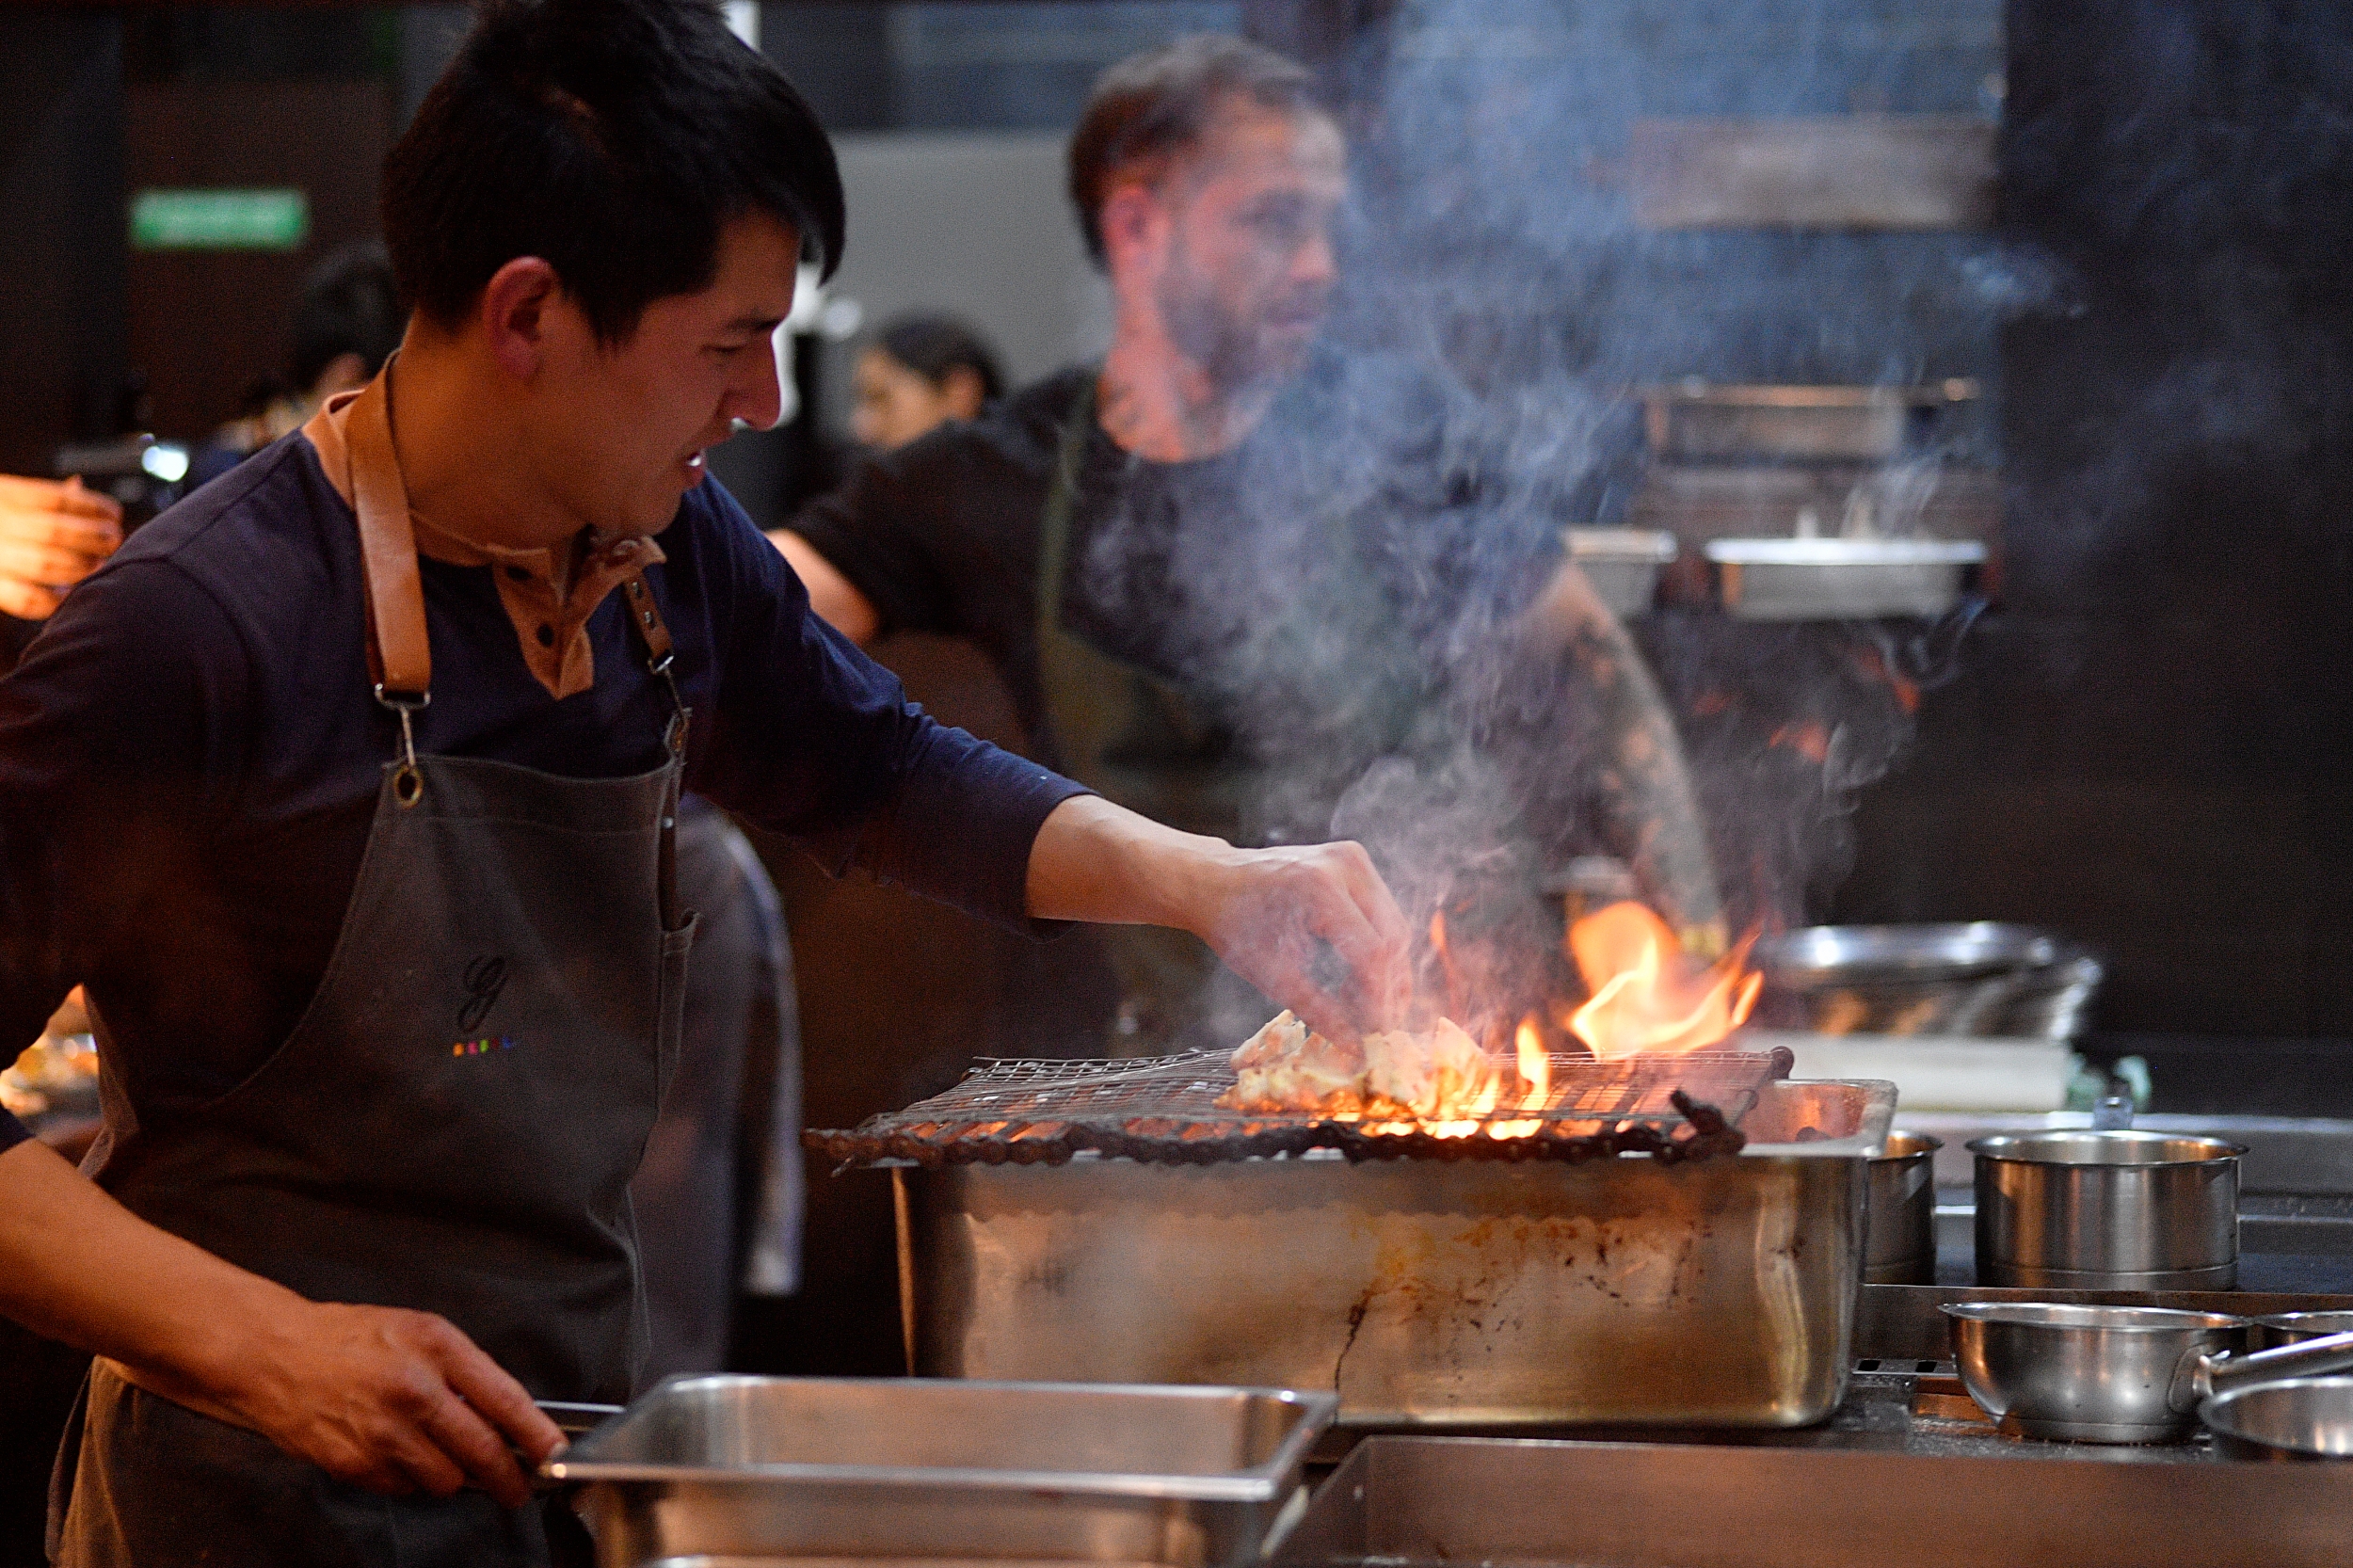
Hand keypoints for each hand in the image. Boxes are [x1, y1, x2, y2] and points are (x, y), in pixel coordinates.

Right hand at [0, 474, 121, 618]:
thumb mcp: (7, 497)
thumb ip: (41, 495)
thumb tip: (78, 484)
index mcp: (2, 496)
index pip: (54, 498)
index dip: (91, 507)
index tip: (114, 513)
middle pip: (54, 532)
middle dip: (92, 537)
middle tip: (113, 538)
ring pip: (44, 565)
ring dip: (80, 567)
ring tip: (99, 563)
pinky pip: (28, 600)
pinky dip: (54, 599)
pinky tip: (69, 592)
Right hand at [117, 1299, 563, 1507]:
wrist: (274, 1354)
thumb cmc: (349, 1339)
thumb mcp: (418, 1332)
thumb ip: (463, 1370)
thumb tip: (505, 1414)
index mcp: (438, 1348)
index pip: (505, 1400)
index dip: (537, 1434)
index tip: (555, 1453)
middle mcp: (414, 1390)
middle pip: (482, 1451)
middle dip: (508, 1478)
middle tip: (518, 1488)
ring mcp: (383, 1431)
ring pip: (445, 1480)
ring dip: (453, 1479)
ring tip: (443, 1460)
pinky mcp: (355, 1463)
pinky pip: (404, 1488)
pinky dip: (410, 1481)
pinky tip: (399, 1456)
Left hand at [1183, 840, 1413, 1041]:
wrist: (1215, 881)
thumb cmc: (1234, 927)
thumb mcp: (1273, 974)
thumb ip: (1319, 1011)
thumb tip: (1354, 1046)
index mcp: (1320, 888)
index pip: (1373, 952)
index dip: (1379, 998)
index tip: (1377, 1033)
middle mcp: (1345, 865)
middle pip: (1393, 937)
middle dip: (1388, 987)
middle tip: (1375, 1025)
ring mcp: (1353, 858)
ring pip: (1395, 926)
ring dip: (1387, 970)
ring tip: (1361, 1004)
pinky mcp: (1355, 860)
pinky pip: (1383, 912)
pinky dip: (1378, 948)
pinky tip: (1358, 979)